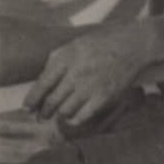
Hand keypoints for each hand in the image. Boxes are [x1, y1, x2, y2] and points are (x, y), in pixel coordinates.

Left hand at [24, 23, 156, 130]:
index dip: (32, 100)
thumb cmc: (104, 43)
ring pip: (65, 111)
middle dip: (43, 112)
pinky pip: (82, 116)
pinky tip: (74, 117)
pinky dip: (75, 120)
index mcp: (68, 57)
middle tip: (41, 115)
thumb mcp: (77, 43)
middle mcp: (77, 73)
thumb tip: (41, 80)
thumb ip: (57, 59)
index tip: (27, 107)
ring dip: (59, 115)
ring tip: (58, 115)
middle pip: (52, 101)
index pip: (42, 84)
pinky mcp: (105, 96)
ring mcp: (92, 86)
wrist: (136, 44)